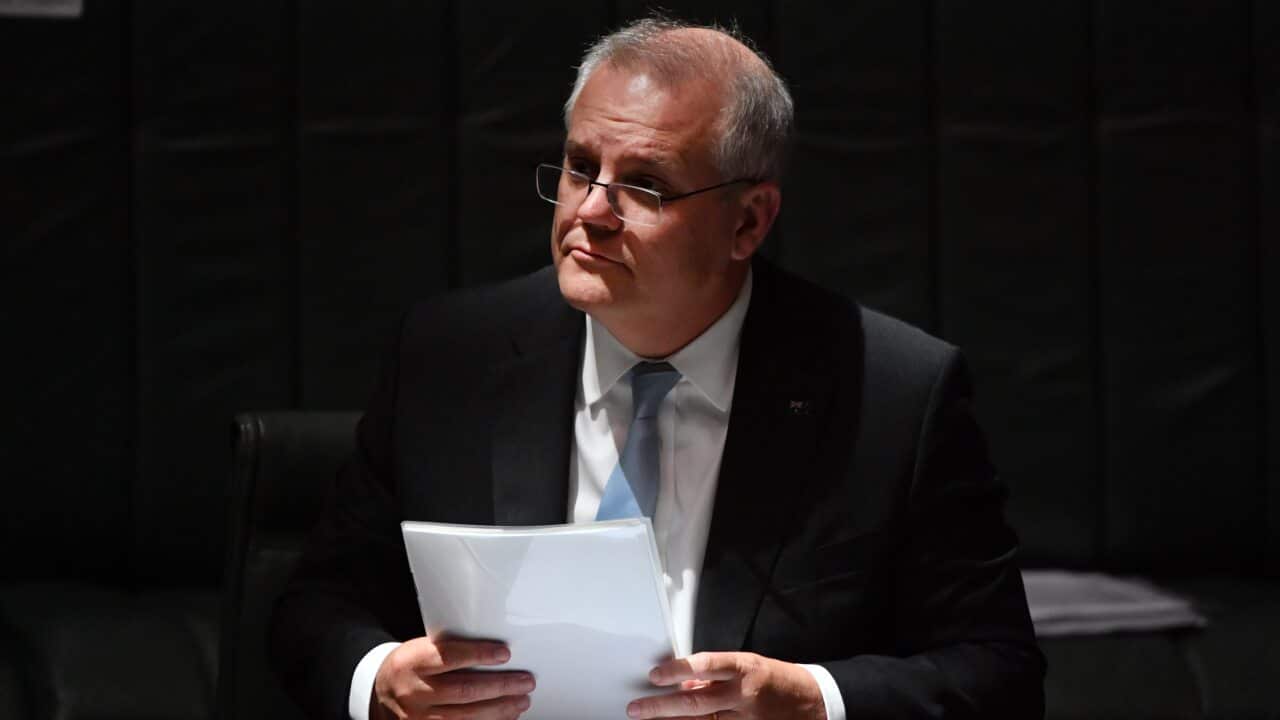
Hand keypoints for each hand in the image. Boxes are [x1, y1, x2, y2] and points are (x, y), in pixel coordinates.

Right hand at [371, 636, 533, 719]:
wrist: (380, 693)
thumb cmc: (409, 667)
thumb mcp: (421, 649)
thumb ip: (450, 649)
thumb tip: (495, 651)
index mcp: (413, 663)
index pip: (450, 657)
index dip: (480, 655)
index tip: (505, 653)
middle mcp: (414, 693)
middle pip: (464, 691)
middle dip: (501, 687)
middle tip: (525, 681)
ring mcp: (419, 718)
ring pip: (466, 717)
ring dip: (500, 709)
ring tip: (521, 701)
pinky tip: (505, 718)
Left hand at [626, 652, 826, 719]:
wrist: (812, 702)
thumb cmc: (777, 679)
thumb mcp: (748, 666)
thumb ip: (715, 675)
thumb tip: (684, 685)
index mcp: (745, 669)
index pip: (706, 666)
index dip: (678, 670)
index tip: (655, 675)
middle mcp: (744, 696)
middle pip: (696, 704)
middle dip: (661, 707)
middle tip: (636, 708)